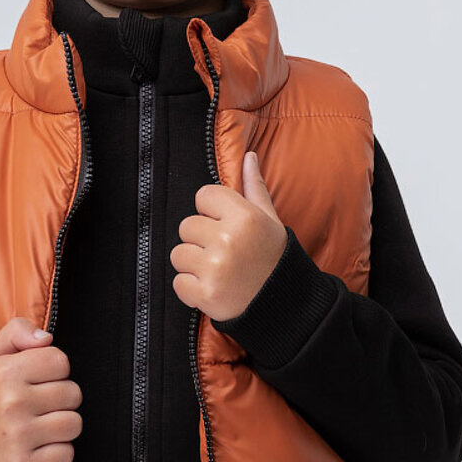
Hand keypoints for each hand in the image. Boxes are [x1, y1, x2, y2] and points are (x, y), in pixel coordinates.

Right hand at [0, 317, 82, 461]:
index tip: (37, 380)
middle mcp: (11, 403)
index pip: (60, 361)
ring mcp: (17, 436)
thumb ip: (18, 331)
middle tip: (38, 406)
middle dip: (60, 399)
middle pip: (72, 393)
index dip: (53, 371)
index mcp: (5, 372)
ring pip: (73, 424)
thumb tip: (46, 338)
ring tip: (40, 425)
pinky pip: (66, 455)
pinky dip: (57, 453)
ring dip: (62, 427)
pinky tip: (39, 447)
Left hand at [170, 151, 287, 321]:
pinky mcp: (205, 294)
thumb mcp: (269, 219)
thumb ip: (254, 187)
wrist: (283, 304)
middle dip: (200, 239)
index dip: (211, 211)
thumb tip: (248, 156)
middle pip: (186, 226)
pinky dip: (191, 288)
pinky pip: (178, 283)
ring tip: (217, 271)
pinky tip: (212, 287)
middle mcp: (228, 240)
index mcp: (244, 217)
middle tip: (222, 253)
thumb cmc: (272, 257)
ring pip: (178, 254)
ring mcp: (215, 268)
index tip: (225, 225)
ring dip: (193, 264)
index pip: (203, 196)